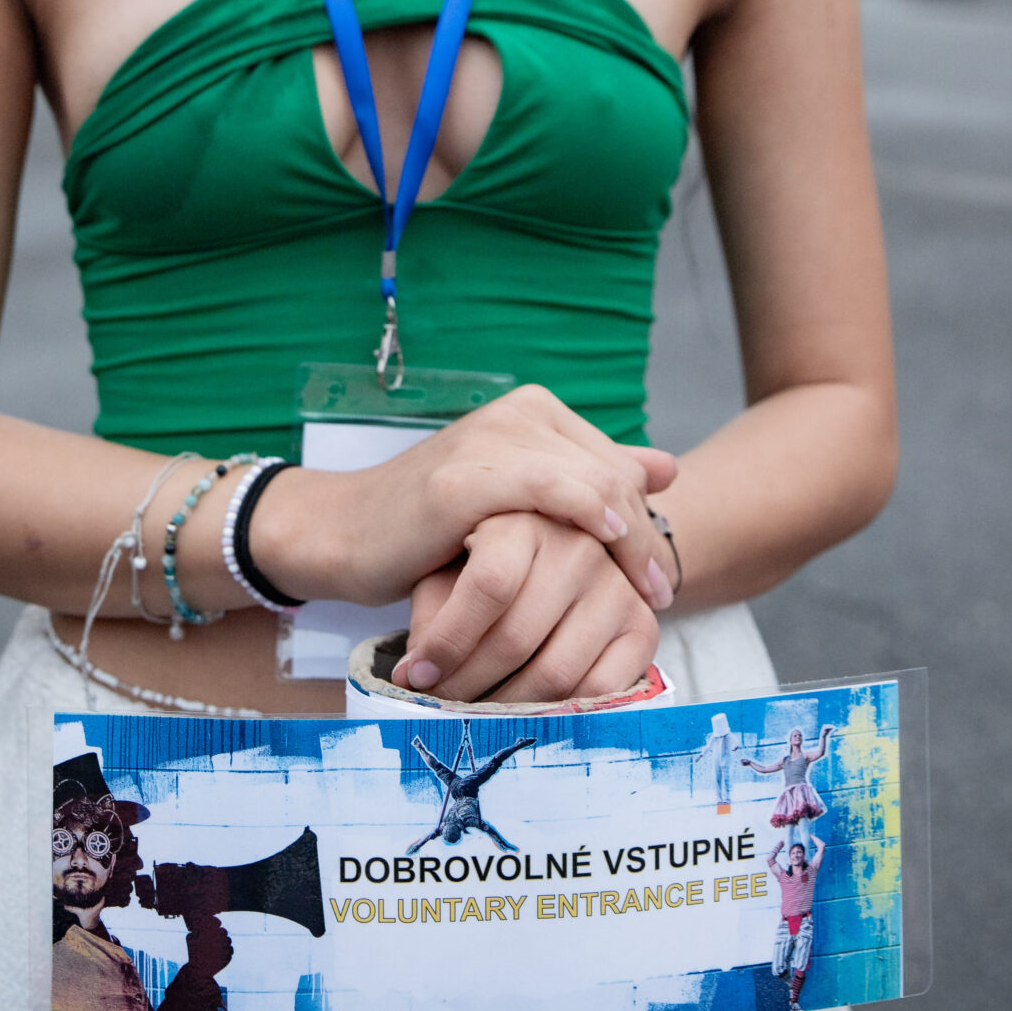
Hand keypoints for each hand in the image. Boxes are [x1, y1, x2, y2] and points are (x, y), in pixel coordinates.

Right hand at [255, 383, 677, 612]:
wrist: (344, 535)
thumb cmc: (428, 530)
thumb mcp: (517, 505)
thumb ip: (586, 483)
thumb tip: (667, 468)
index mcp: (533, 414)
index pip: (617, 465)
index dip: (648, 521)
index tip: (661, 580)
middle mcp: (516, 414)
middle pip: (613, 475)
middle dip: (646, 540)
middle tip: (662, 596)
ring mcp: (489, 440)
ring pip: (594, 482)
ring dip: (630, 543)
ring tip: (646, 595)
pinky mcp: (464, 477)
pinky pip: (549, 489)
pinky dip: (588, 515)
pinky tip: (608, 545)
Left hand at [395, 512, 665, 704]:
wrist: (554, 561)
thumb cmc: (481, 569)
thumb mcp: (447, 574)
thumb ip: (433, 613)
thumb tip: (413, 675)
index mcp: (526, 519)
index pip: (489, 585)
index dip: (447, 641)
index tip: (414, 674)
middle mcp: (579, 546)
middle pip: (517, 637)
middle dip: (467, 683)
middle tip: (438, 705)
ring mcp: (617, 586)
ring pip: (555, 672)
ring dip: (506, 707)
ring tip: (474, 714)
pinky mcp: (643, 626)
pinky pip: (599, 690)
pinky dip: (558, 713)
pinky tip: (526, 713)